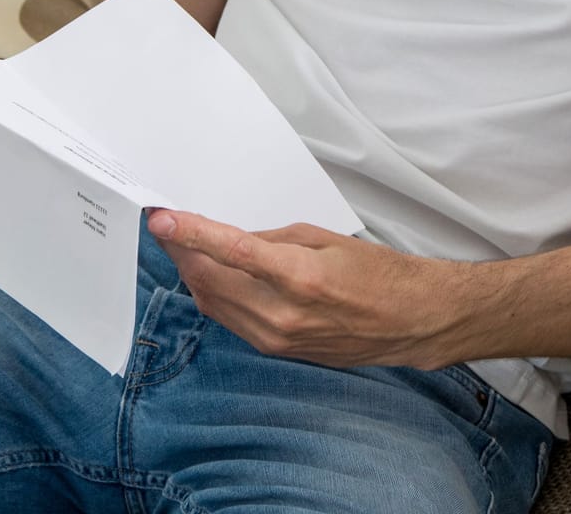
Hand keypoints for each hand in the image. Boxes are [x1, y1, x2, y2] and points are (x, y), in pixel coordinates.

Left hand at [148, 208, 466, 368]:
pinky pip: (230, 320)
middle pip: (210, 280)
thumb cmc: (377, 273)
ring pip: (213, 303)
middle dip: (183, 251)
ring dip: (193, 273)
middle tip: (167, 226)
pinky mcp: (277, 351)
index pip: (231, 252)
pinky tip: (211, 275)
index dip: (191, 234)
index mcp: (299, 276)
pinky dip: (215, 294)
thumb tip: (229, 241)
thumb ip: (270, 239)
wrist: (409, 322)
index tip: (161, 219)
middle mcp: (282, 314)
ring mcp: (277, 338)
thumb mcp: (323, 238)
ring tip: (183, 246)